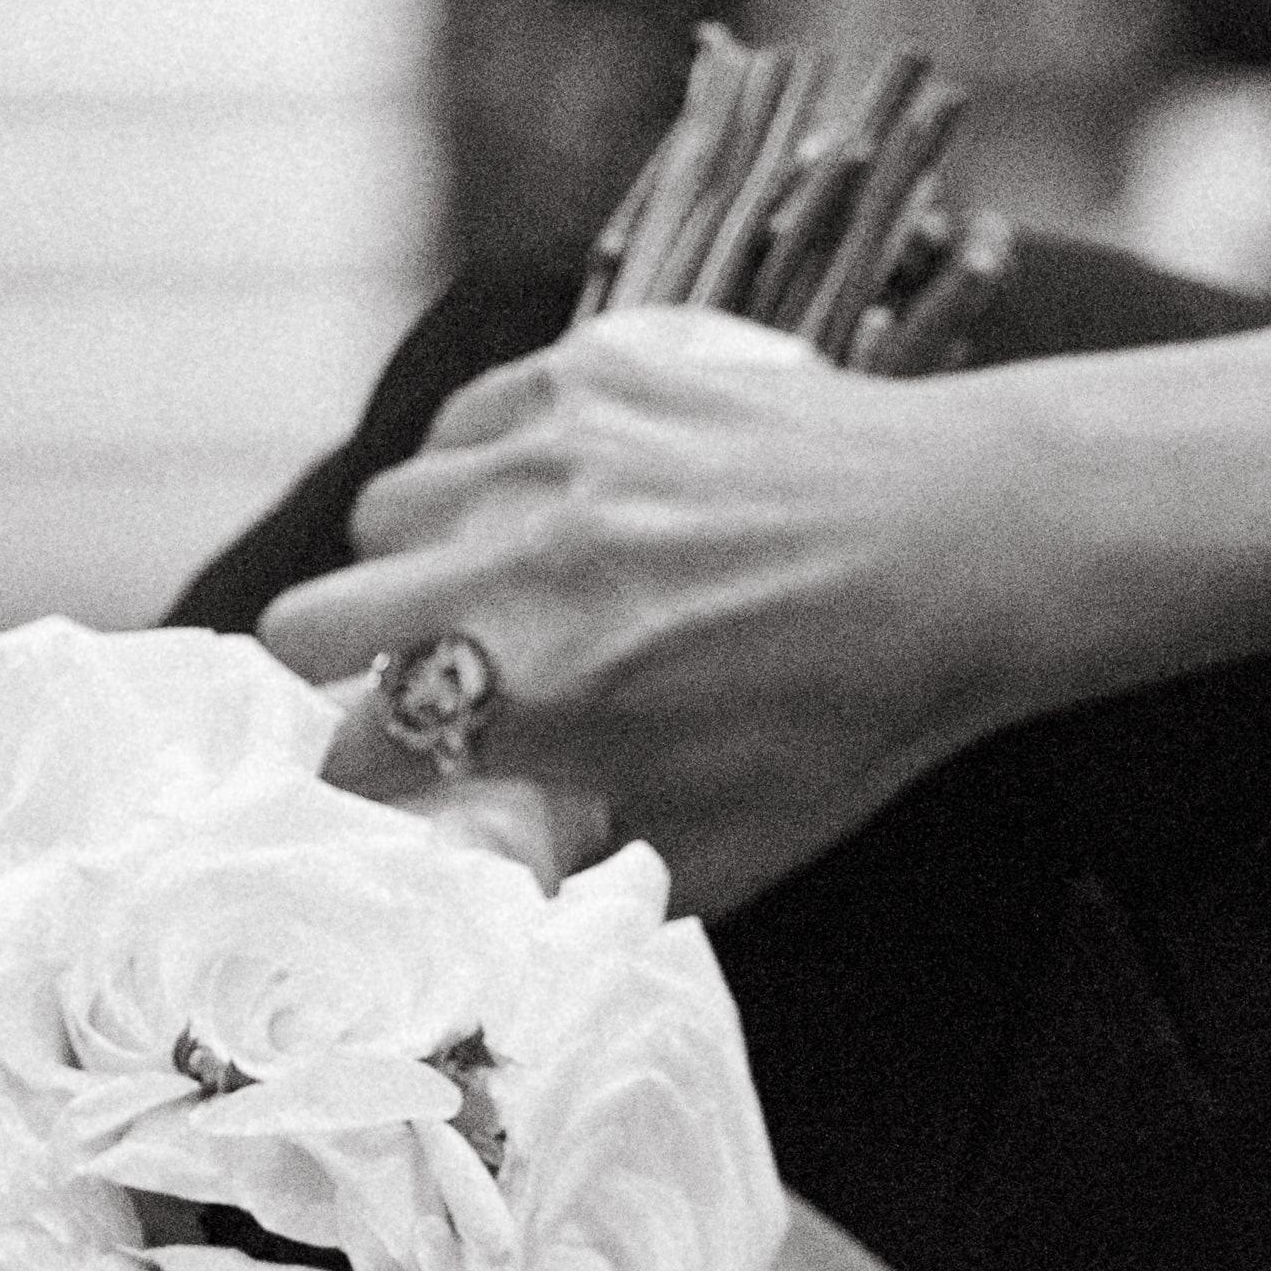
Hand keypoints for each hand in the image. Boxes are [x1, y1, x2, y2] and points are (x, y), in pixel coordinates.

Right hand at [256, 305, 1051, 920]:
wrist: (965, 546)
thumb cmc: (850, 712)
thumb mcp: (720, 848)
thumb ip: (581, 881)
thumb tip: (484, 897)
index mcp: (543, 691)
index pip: (352, 745)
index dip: (361, 777)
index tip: (387, 783)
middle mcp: (520, 561)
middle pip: (305, 617)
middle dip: (342, 670)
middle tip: (410, 689)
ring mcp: (546, 452)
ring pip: (383, 515)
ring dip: (413, 567)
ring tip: (496, 597)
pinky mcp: (583, 373)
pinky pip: (458, 428)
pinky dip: (477, 477)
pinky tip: (548, 517)